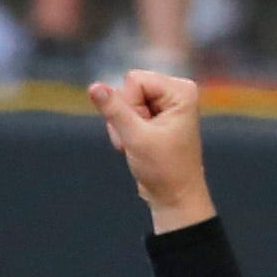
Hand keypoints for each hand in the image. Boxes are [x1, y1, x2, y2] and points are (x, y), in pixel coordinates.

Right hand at [89, 68, 215, 230]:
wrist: (175, 197)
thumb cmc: (165, 171)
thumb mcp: (136, 137)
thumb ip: (114, 110)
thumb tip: (94, 87)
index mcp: (181, 91)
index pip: (134, 79)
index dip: (130, 105)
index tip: (144, 130)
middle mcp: (175, 91)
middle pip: (128, 88)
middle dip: (126, 116)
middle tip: (140, 140)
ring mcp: (165, 102)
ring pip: (123, 101)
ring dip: (123, 126)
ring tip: (139, 145)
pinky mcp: (155, 114)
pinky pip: (125, 111)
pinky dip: (125, 130)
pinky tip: (136, 145)